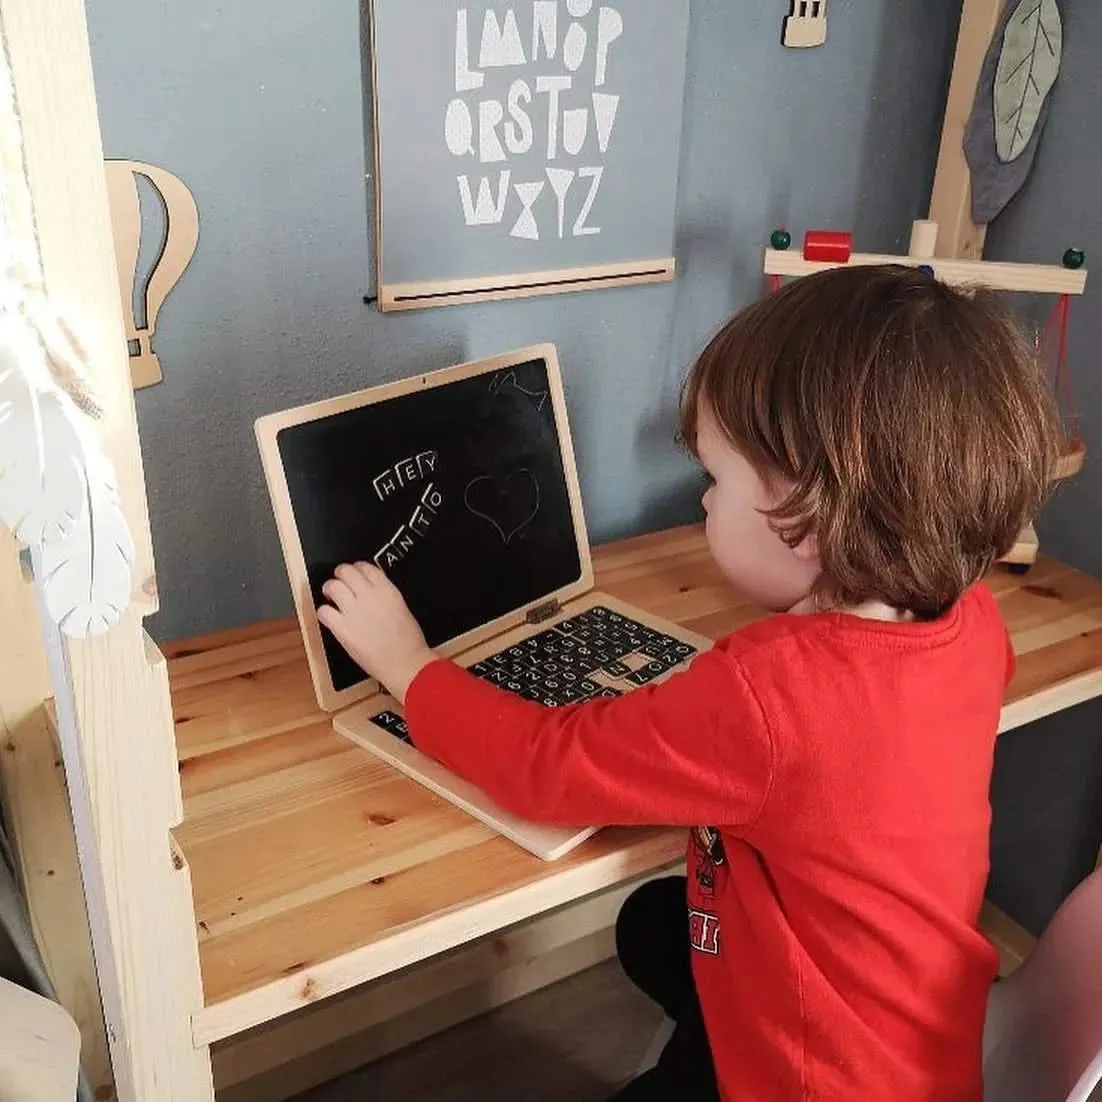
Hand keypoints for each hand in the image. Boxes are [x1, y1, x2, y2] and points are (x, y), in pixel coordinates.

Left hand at [317, 562, 434, 702]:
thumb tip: (370, 592)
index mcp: (387, 590)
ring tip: (331, 597)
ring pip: (332, 586)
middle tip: (340, 583)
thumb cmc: (409, 642)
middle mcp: (369, 596)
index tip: (354, 574)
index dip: (356, 569)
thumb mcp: (402, 608)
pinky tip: (330, 618)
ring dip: (329, 589)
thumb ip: (385, 596)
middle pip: (346, 571)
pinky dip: (324, 612)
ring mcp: (354, 611)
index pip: (365, 566)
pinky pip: (323, 611)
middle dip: (340, 575)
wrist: (405, 663)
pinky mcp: (342, 629)